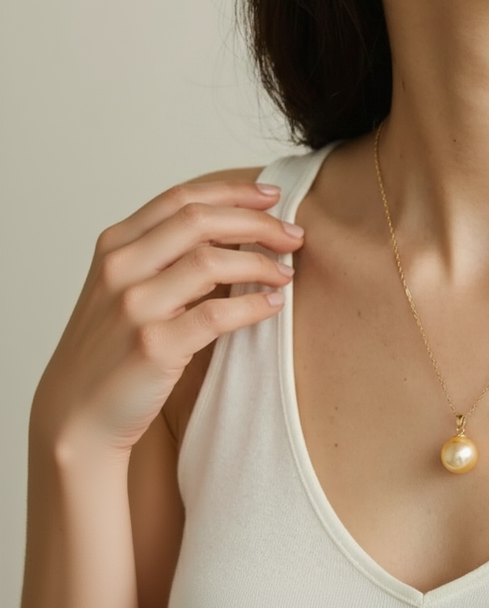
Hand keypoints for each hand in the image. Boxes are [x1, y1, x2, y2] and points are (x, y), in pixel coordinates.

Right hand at [31, 179, 302, 454]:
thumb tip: (239, 229)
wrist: (76, 415)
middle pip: (200, 220)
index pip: (181, 198)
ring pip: (211, 261)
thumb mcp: (126, 287)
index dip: (233, 192)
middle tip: (293, 236)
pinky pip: (217, 314)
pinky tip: (273, 304)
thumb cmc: (113, 349)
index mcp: (115, 246)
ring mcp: (134, 307)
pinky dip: (253, 305)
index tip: (272, 197)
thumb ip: (166, 255)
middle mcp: (120, 268)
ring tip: (286, 274)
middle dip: (257, 222)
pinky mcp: (153, 346)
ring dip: (261, 263)